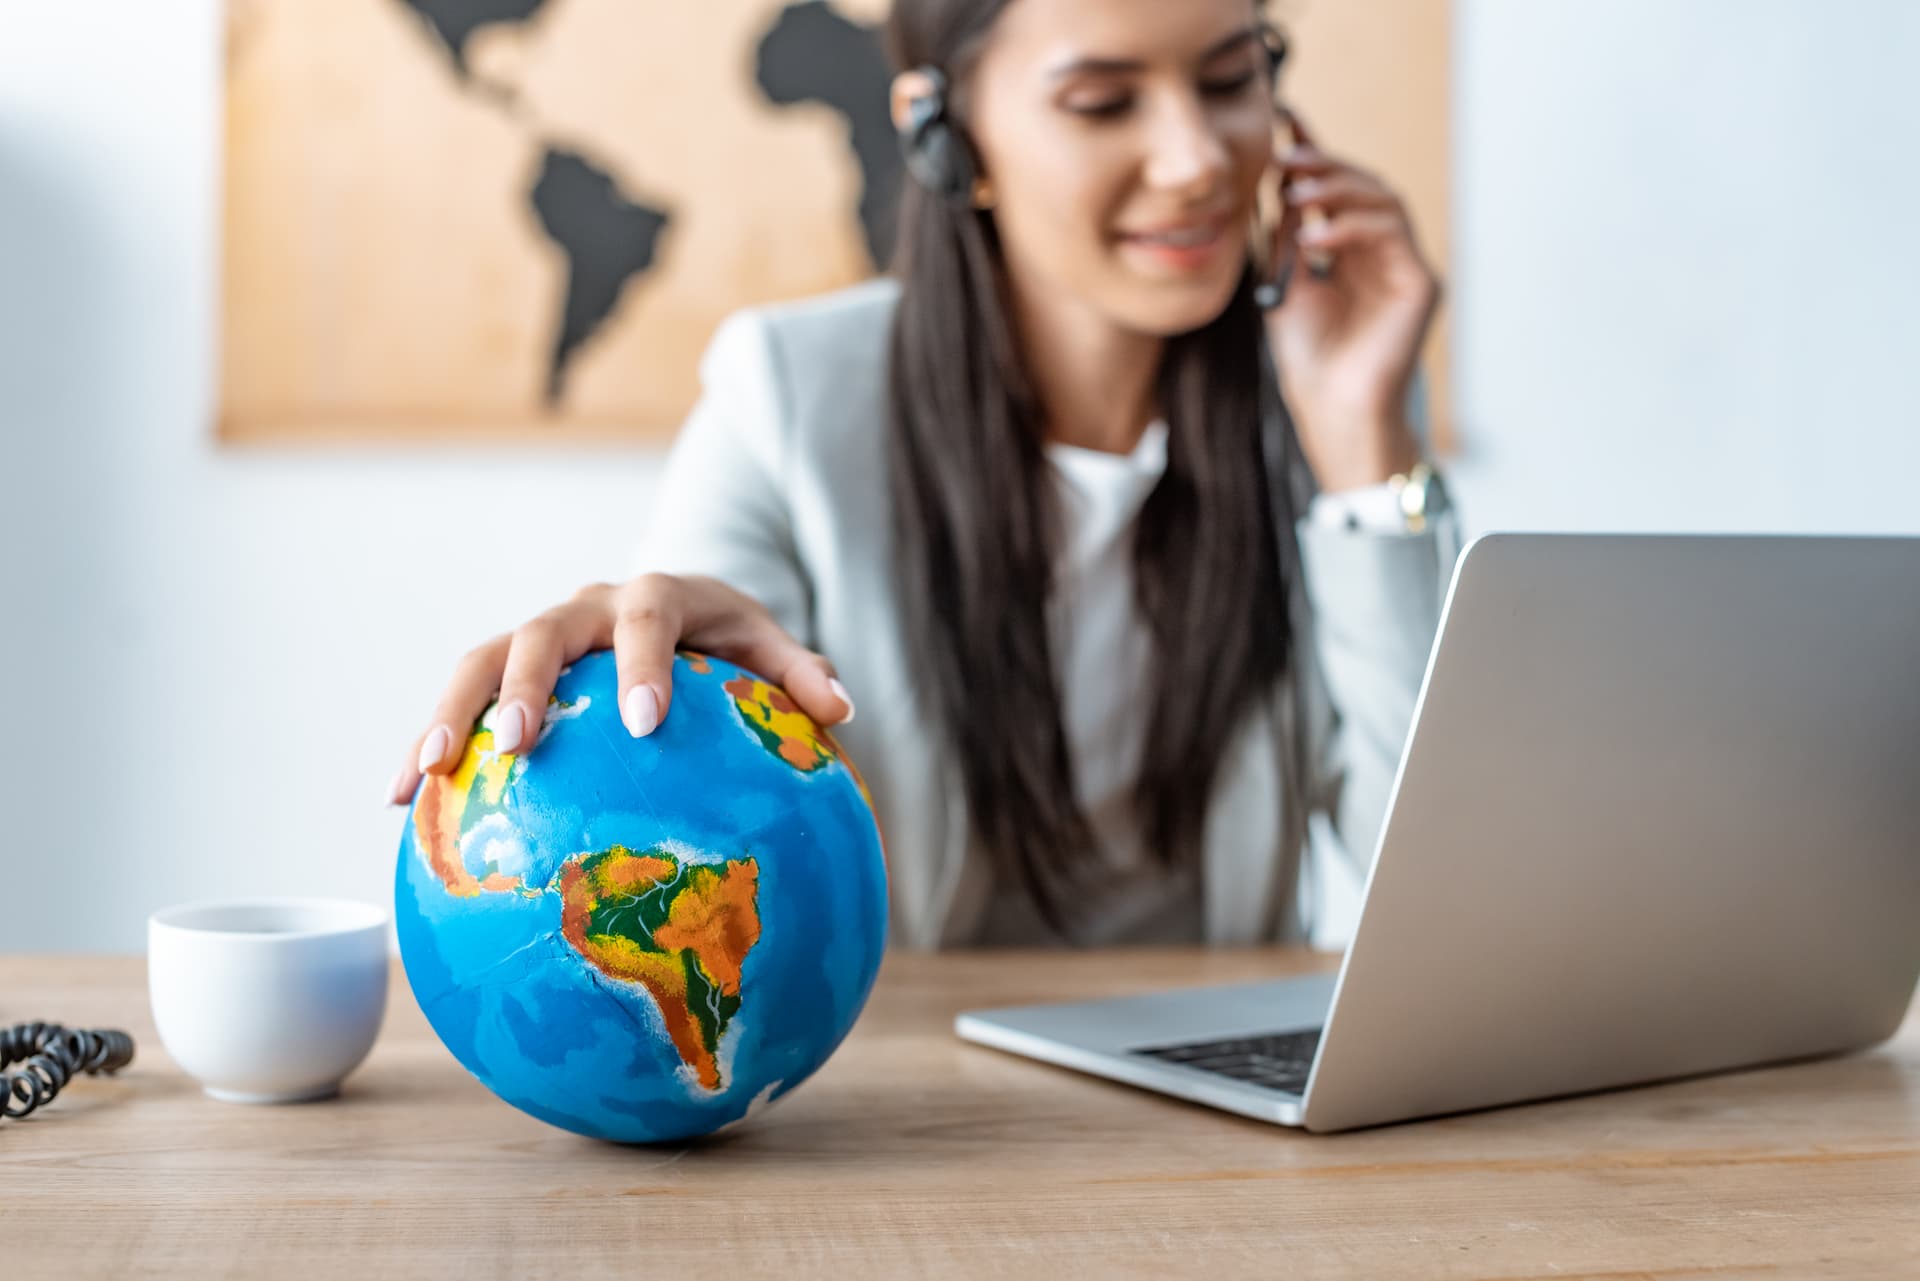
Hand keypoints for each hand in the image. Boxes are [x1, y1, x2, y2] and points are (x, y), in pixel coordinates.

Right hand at [386, 574, 853, 805]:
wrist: (677, 606)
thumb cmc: (729, 641)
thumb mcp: (768, 648)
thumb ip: (800, 675)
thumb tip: (841, 712)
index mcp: (657, 597)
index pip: (649, 619)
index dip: (642, 665)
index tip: (644, 723)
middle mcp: (588, 606)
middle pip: (546, 633)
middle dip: (527, 686)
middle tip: (517, 744)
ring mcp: (540, 634)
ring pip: (485, 659)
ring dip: (454, 711)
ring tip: (432, 771)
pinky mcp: (506, 668)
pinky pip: (459, 699)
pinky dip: (425, 741)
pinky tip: (397, 799)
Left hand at [1259, 109, 1441, 491]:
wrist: (1330, 408)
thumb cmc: (1309, 358)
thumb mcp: (1286, 284)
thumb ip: (1289, 237)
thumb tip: (1281, 184)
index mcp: (1353, 253)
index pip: (1337, 194)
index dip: (1316, 156)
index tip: (1285, 124)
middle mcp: (1384, 254)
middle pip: (1364, 187)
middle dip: (1325, 166)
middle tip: (1286, 156)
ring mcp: (1406, 266)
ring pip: (1383, 200)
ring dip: (1338, 189)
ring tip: (1296, 194)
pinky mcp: (1421, 283)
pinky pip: (1392, 233)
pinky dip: (1352, 225)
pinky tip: (1315, 235)